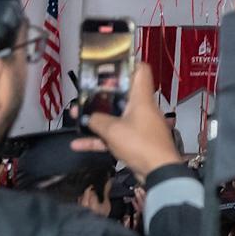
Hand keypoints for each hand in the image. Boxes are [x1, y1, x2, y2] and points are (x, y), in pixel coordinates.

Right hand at [76, 62, 185, 178]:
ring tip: (76, 117)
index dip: (127, 64)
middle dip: (102, 96)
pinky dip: (99, 140)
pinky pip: (114, 136)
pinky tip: (79, 144)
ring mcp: (139, 125)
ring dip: (97, 119)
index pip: (140, 71)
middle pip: (122, 95)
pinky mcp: (135, 141)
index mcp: (141, 98)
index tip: (109, 65)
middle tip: (84, 95)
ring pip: (115, 117)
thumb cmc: (140, 144)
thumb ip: (97, 121)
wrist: (158, 172)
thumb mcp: (113, 130)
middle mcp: (141, 108)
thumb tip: (88, 117)